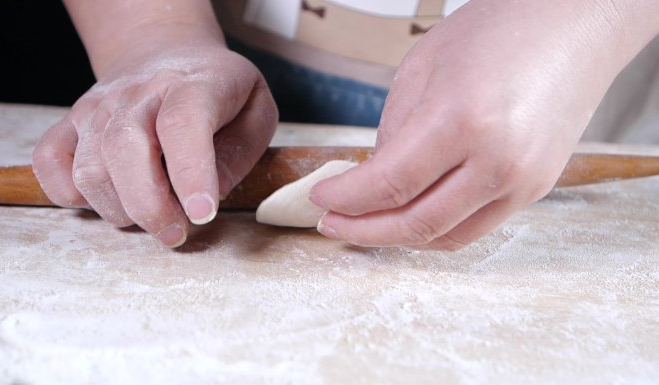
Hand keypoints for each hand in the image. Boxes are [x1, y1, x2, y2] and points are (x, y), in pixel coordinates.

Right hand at [33, 44, 277, 246]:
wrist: (163, 51)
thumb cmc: (217, 91)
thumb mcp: (255, 110)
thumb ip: (242, 151)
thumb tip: (213, 194)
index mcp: (193, 85)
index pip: (183, 124)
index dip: (191, 173)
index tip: (202, 214)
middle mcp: (137, 93)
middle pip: (125, 149)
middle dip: (150, 206)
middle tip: (176, 232)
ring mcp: (96, 107)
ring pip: (90, 169)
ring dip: (121, 210)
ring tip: (153, 214)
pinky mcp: (69, 124)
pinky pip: (51, 166)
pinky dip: (73, 197)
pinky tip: (111, 198)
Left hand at [310, 0, 657, 249]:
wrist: (575, 24)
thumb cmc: (499, 29)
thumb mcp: (422, 67)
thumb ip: (393, 130)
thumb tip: (373, 180)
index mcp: (461, 120)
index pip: (388, 184)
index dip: (346, 198)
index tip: (321, 197)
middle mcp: (497, 160)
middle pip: (414, 223)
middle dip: (362, 230)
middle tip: (332, 223)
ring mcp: (522, 181)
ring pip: (444, 237)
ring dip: (397, 237)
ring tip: (365, 223)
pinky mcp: (536, 189)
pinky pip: (474, 229)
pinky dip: (435, 230)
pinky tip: (409, 216)